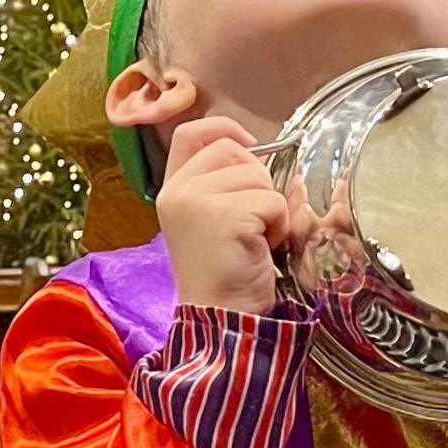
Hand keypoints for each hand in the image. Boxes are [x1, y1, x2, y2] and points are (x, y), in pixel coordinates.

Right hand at [156, 117, 288, 314]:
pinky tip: (258, 248)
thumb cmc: (223, 273)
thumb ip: (218, 183)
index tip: (250, 146)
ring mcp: (196, 201)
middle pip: (232, 150)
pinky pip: (272, 200)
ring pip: (257, 175)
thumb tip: (256, 151)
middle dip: (256, 178)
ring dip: (268, 206)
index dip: (224, 129)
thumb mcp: (209, 218)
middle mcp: (177, 191)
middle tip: (250, 218)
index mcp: (171, 190)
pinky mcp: (224, 215)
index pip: (191, 132)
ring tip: (251, 238)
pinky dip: (276, 225)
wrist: (221, 318)